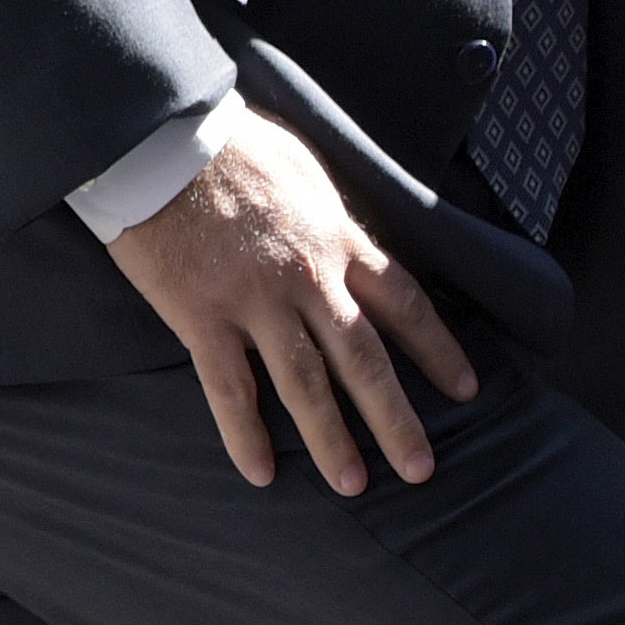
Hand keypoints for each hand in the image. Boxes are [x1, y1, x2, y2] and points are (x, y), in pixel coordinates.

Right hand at [105, 107, 479, 493]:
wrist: (160, 139)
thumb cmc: (229, 143)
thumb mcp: (303, 165)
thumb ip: (329, 210)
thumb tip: (344, 232)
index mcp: (338, 237)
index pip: (404, 303)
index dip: (437, 350)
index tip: (464, 389)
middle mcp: (309, 278)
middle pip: (365, 360)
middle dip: (397, 419)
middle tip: (421, 469)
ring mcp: (256, 302)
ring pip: (306, 384)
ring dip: (332, 440)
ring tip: (353, 485)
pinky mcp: (203, 316)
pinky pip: (229, 388)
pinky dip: (245, 434)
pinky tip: (260, 473)